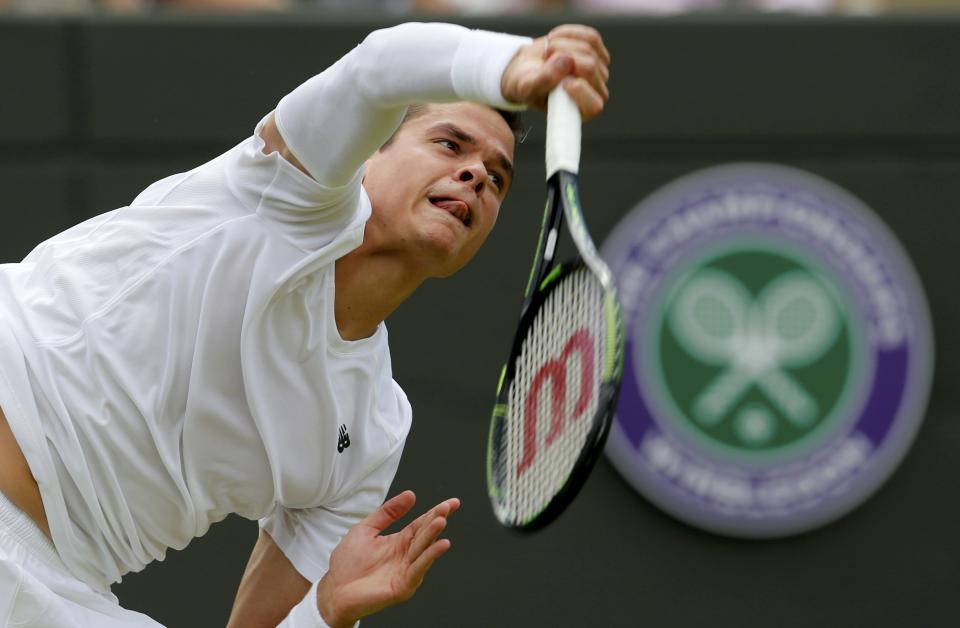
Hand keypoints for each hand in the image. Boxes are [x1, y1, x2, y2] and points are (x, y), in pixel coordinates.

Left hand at [315, 491, 460, 626]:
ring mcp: (406, 570)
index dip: (436, 512)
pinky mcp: (403, 585)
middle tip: (448, 506)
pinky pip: (418, 569)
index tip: (452, 502)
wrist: (335, 591)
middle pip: (425, 534)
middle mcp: (406, 555)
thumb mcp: (367, 529)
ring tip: (441, 521)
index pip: (421, 524)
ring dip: (434, 535)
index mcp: (399, 542)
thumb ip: (387, 512)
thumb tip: (410, 495)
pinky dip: (429, 557)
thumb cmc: (348, 564)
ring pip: (423, 550)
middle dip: (437, 520)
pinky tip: (439, 545)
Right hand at [501, 24, 610, 121]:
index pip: (595, 104)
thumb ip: (544, 80)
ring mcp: (599, 71)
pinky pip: (590, 36)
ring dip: (561, 44)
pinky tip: (554, 38)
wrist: (528, 69)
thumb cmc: (527, 84)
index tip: (560, 82)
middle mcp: (596, 93)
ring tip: (546, 52)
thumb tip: (566, 61)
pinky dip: (568, 33)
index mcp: (582, 112)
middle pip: (589, 67)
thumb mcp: (527, 87)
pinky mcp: (598, 51)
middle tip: (544, 58)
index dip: (578, 89)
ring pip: (589, 48)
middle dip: (562, 56)